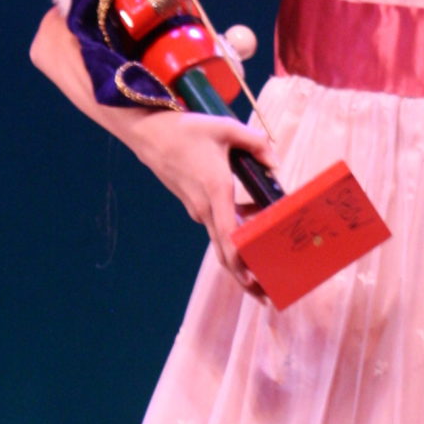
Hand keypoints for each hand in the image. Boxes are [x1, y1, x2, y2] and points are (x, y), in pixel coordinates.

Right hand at [129, 110, 274, 296]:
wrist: (148, 132)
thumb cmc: (186, 128)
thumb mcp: (227, 128)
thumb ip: (257, 144)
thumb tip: (275, 164)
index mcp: (215, 189)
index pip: (228, 236)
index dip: (241, 262)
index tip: (254, 281)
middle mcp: (204, 207)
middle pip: (224, 252)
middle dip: (244, 277)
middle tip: (265, 295)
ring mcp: (196, 208)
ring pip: (221, 239)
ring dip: (242, 252)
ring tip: (266, 260)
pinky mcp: (193, 204)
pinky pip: (216, 225)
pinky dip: (233, 231)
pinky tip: (253, 217)